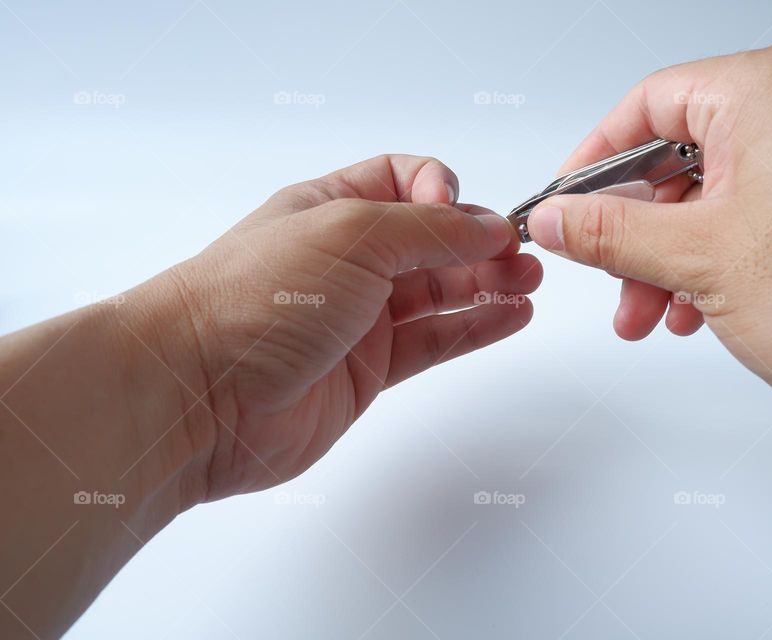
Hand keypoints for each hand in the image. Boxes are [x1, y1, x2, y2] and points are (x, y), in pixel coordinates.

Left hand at [144, 154, 542, 500]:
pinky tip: (510, 317)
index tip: (462, 212)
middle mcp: (346, 260)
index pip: (403, 180)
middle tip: (523, 256)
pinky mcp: (368, 371)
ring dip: (487, 283)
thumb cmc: (258, 298)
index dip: (441, 189)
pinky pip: (432, 342)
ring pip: (438, 292)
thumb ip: (426, 229)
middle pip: (430, 240)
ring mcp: (357, 318)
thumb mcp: (350, 235)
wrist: (199, 395)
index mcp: (330, 207)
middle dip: (479, 242)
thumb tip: (487, 228)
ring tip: (529, 283)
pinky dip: (473, 327)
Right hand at [526, 37, 771, 440]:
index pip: (646, 105)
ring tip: (655, 314)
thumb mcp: (703, 261)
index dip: (594, 162)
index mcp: (768, 87)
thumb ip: (614, 233)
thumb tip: (560, 217)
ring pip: (719, 190)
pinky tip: (703, 308)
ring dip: (674, 255)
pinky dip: (723, 255)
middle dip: (637, 231)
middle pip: (681, 153)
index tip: (567, 207)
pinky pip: (763, 207)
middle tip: (611, 279)